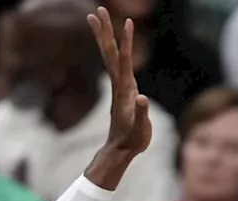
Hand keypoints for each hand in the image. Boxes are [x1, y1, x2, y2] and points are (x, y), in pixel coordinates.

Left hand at [89, 7, 150, 155]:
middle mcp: (119, 84)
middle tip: (98, 10)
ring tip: (96, 17)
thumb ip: (142, 114)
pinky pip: (116, 64)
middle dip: (104, 31)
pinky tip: (113, 44)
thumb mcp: (141, 129)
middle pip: (110, 52)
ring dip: (103, 36)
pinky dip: (114, 50)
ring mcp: (119, 86)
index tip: (127, 23)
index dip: (126, 42)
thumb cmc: (132, 140)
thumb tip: (142, 99)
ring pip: (109, 56)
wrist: (120, 150)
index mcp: (124, 89)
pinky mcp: (122, 90)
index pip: (124, 60)